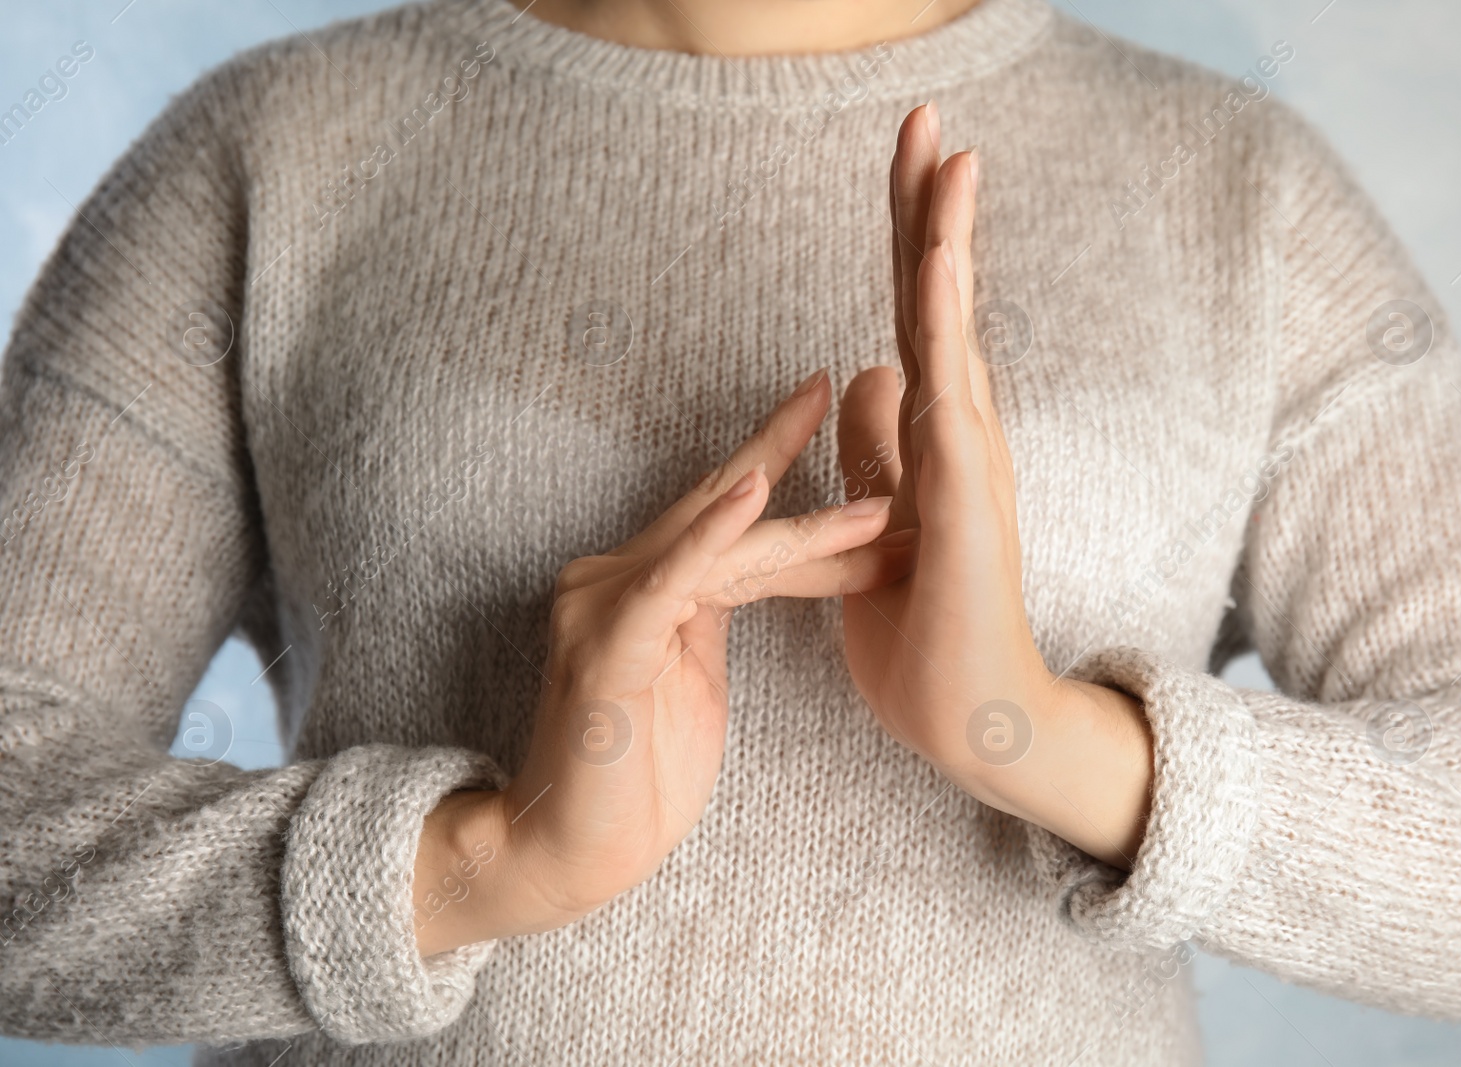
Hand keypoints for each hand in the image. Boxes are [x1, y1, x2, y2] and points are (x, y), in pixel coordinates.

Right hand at [415, 371, 911, 955]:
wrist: (572, 854)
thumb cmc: (634, 777)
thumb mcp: (692, 672)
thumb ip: (711, 609)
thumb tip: (762, 563)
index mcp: (639, 585)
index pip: (718, 510)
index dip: (772, 456)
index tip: (830, 407)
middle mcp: (612, 579)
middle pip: (717, 506)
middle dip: (785, 449)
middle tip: (846, 390)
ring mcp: (602, 608)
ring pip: (716, 546)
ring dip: (804, 527)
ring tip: (876, 503)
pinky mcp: (604, 648)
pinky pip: (668, 580)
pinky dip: (712, 535)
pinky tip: (754, 492)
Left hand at [836, 103, 1153, 867]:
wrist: (969, 718)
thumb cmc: (923, 629)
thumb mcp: (878, 519)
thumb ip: (875, 449)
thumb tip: (862, 372)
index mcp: (935, 432)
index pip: (915, 314)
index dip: (911, 236)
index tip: (906, 157)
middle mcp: (962, 429)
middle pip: (938, 298)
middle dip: (929, 207)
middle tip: (925, 117)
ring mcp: (970, 457)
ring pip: (951, 325)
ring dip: (945, 235)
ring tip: (945, 147)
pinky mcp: (965, 495)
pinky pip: (949, 389)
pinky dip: (945, 317)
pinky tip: (938, 254)